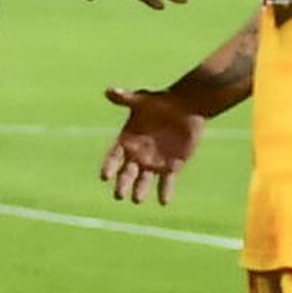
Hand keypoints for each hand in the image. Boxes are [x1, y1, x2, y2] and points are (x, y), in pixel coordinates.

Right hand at [100, 84, 205, 204]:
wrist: (186, 107)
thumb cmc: (161, 101)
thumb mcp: (143, 99)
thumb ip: (126, 98)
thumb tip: (109, 91)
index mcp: (126, 140)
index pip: (114, 157)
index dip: (109, 166)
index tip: (104, 176)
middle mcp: (137, 155)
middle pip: (126, 173)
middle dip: (122, 184)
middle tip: (119, 195)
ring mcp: (154, 162)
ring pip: (144, 180)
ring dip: (140, 190)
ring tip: (138, 200)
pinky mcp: (172, 166)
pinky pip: (167, 182)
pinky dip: (165, 191)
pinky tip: (163, 202)